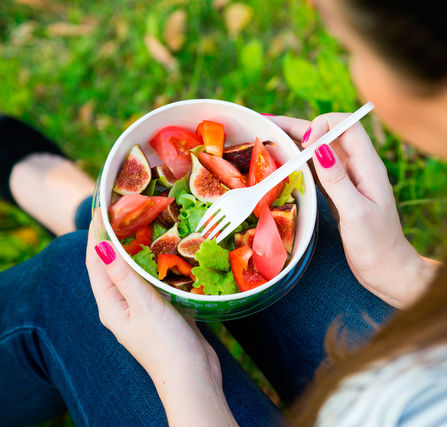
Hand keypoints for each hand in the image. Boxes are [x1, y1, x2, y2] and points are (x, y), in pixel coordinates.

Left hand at [86, 221, 235, 425]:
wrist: (192, 376)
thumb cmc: (165, 344)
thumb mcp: (143, 306)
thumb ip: (124, 276)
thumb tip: (100, 246)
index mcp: (110, 305)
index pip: (96, 262)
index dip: (97, 234)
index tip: (104, 207)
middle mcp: (123, 306)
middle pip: (114, 265)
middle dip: (118, 238)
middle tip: (130, 210)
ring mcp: (143, 310)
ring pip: (137, 272)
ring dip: (140, 250)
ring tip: (151, 224)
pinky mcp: (163, 312)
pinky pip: (156, 282)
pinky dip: (159, 265)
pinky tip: (172, 252)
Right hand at [268, 114, 436, 307]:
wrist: (385, 269)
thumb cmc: (375, 244)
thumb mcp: (355, 213)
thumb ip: (337, 180)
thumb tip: (320, 147)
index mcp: (369, 166)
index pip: (347, 127)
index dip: (323, 125)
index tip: (304, 142)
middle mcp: (359, 167)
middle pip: (329, 134)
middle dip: (300, 127)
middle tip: (267, 124)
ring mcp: (349, 178)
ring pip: (321, 149)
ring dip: (296, 141)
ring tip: (267, 137)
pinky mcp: (340, 191)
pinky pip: (318, 168)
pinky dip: (300, 161)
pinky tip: (282, 160)